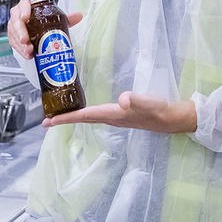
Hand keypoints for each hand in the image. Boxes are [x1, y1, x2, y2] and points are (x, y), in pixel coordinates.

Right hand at [7, 0, 82, 58]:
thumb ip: (67, 18)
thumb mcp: (56, 19)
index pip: (23, 3)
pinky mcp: (14, 37)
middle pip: (15, 20)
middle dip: (20, 32)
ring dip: (20, 44)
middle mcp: (19, 14)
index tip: (26, 18)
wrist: (38, 28)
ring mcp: (15, 26)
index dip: (23, 10)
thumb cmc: (44, 20)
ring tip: (29, 50)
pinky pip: (13, 43)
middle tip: (25, 40)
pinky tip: (28, 55)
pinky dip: (20, 50)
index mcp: (28, 5)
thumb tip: (79, 15)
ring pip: (13, 33)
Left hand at [43, 91, 197, 133]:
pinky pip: (98, 112)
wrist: (176, 119)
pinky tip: (85, 104)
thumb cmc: (162, 111)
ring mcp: (117, 117)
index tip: (46, 122)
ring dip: (74, 115)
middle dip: (64, 118)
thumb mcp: (150, 104)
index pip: (84, 116)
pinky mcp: (123, 114)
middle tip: (46, 118)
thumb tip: (123, 99)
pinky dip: (87, 110)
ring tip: (60, 111)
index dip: (65, 119)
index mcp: (113, 115)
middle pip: (83, 118)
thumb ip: (137, 101)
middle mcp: (112, 118)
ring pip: (90, 116)